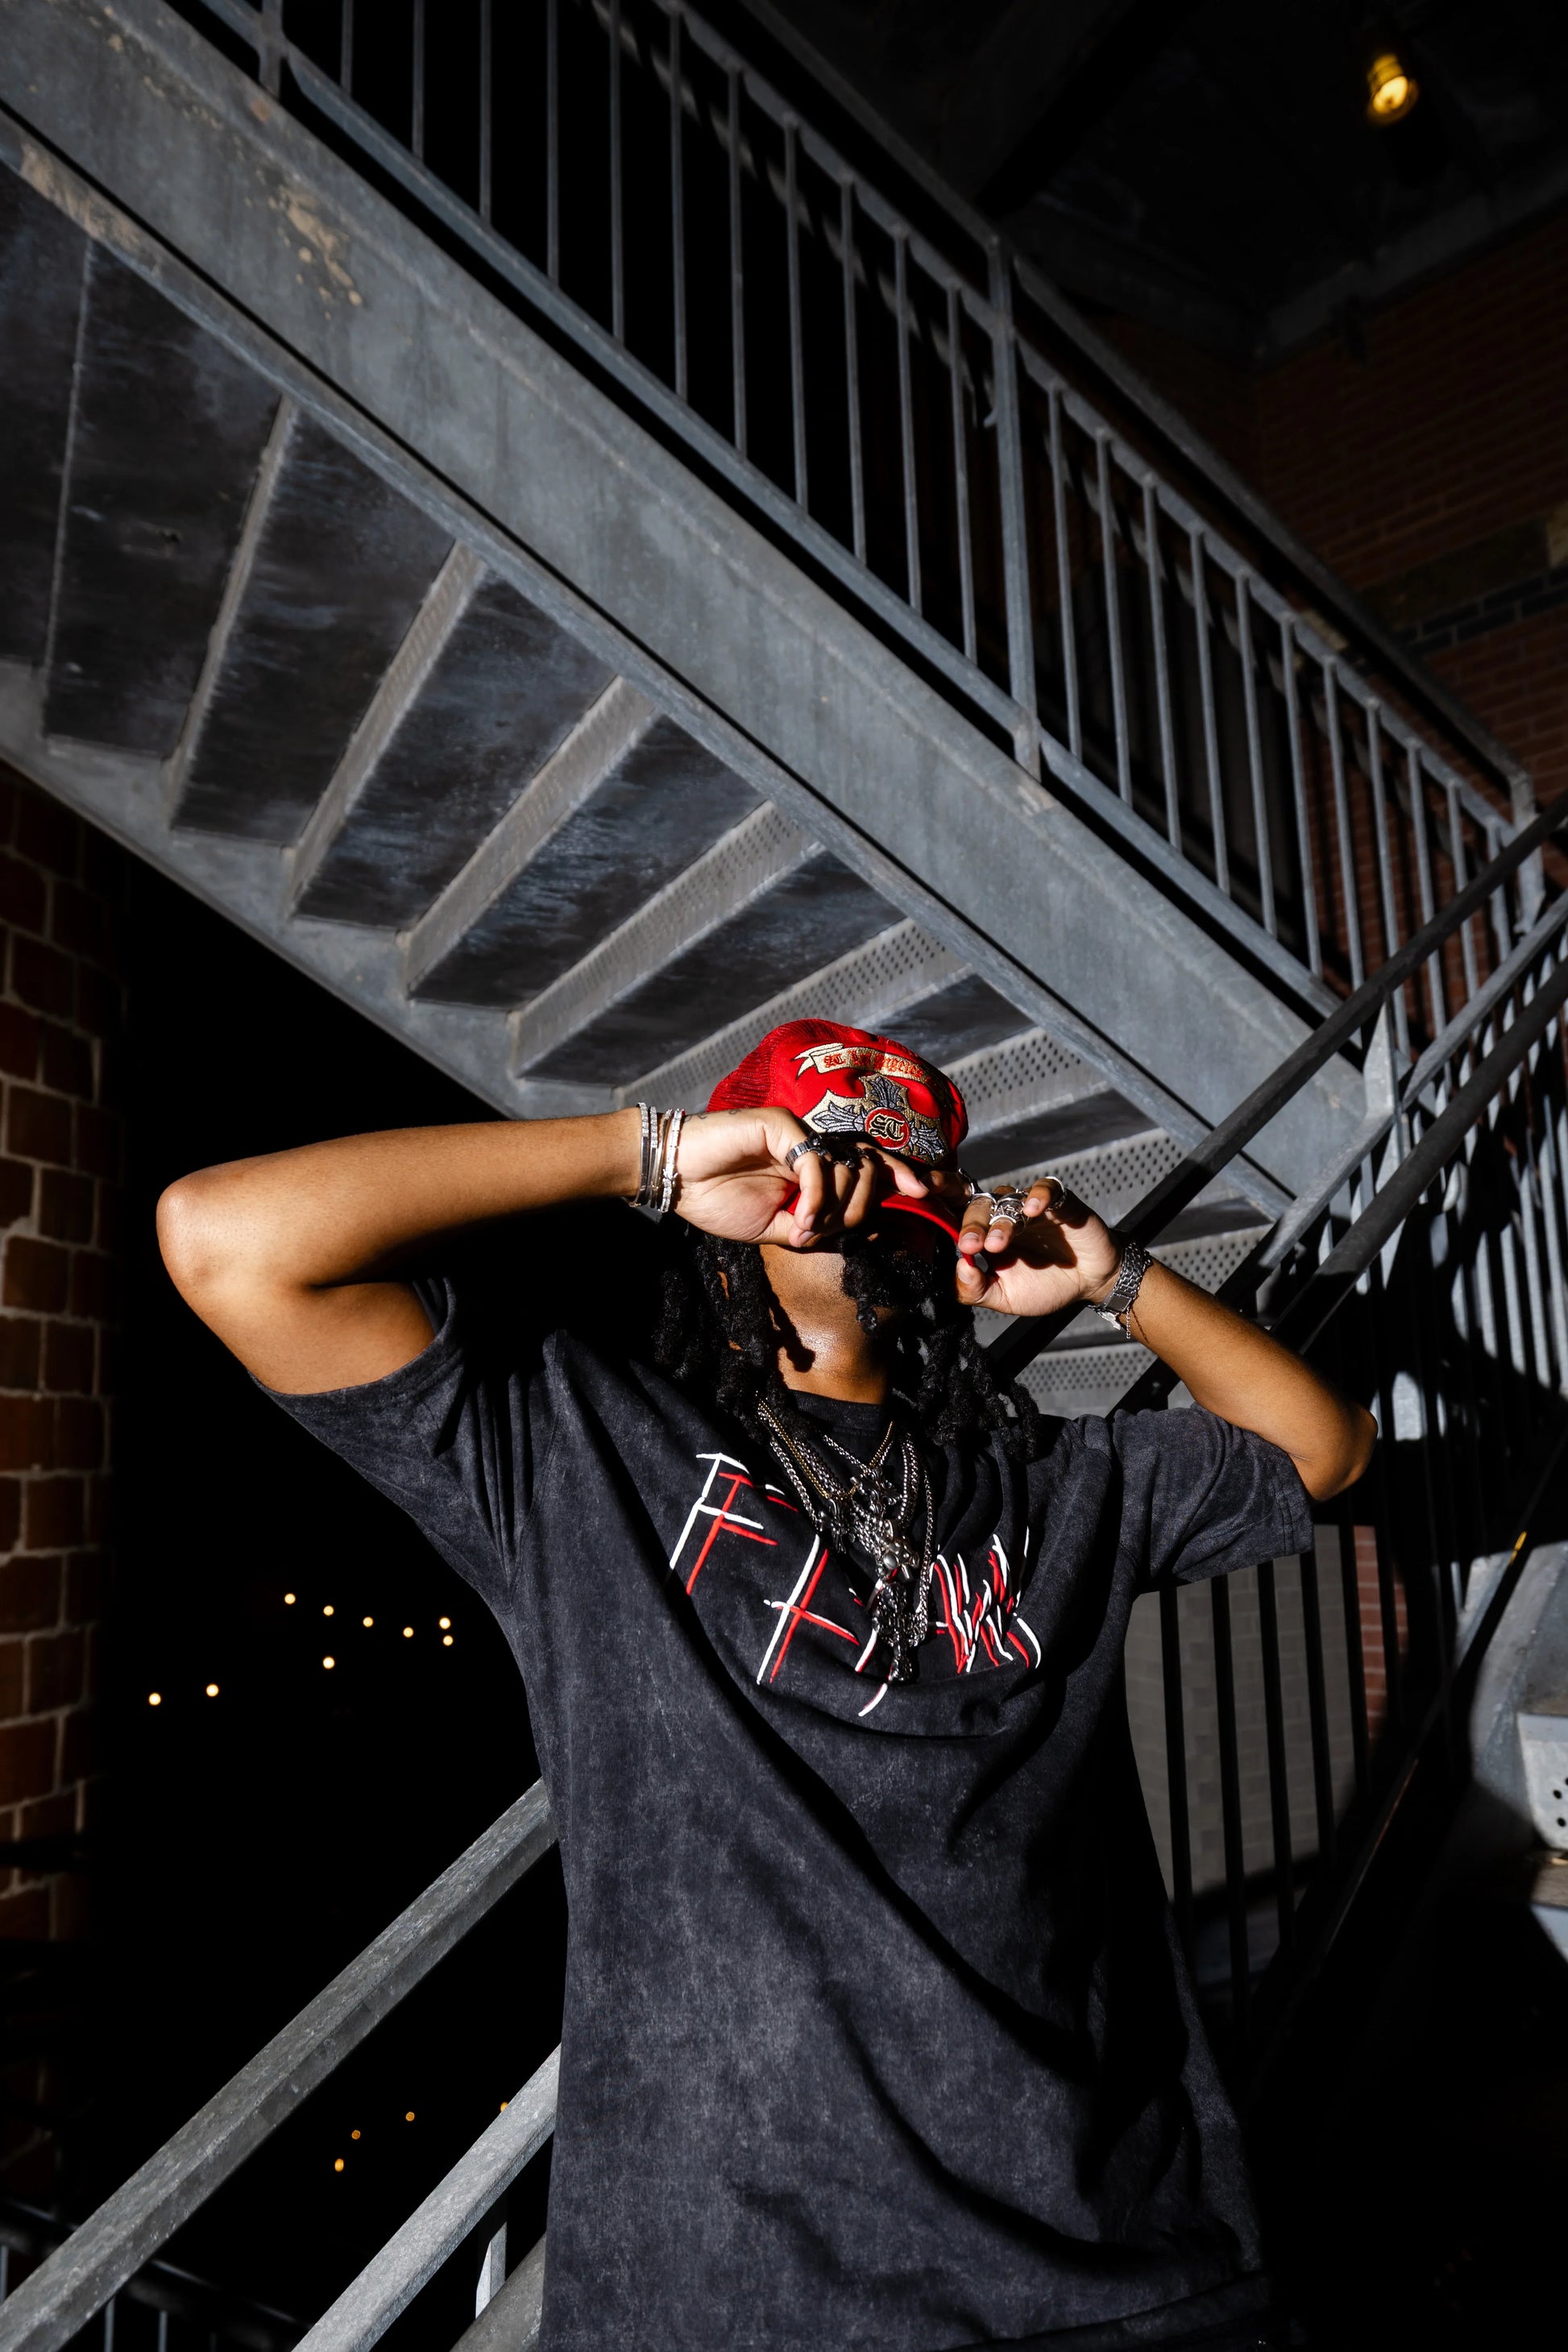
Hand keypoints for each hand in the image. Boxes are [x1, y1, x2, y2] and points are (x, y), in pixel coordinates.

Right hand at [671, 1109, 931, 1247]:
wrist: (673, 1177)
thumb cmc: (718, 1199)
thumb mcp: (776, 1227)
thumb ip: (814, 1227)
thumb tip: (852, 1233)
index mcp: (814, 1164)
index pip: (869, 1163)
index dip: (899, 1174)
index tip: (921, 1192)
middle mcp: (812, 1142)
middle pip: (868, 1167)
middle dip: (860, 1208)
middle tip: (828, 1232)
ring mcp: (798, 1131)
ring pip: (848, 1166)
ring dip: (835, 1208)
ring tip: (806, 1229)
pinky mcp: (779, 1124)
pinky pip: (817, 1162)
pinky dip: (816, 1196)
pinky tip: (801, 1218)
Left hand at [953, 1177, 1122, 1318]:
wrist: (1089, 1282)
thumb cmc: (1044, 1285)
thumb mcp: (1004, 1298)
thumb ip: (975, 1289)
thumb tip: (958, 1267)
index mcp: (984, 1232)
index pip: (954, 1207)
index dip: (936, 1194)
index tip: (919, 1191)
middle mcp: (1003, 1214)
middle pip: (977, 1203)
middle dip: (971, 1224)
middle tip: (971, 1245)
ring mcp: (1030, 1206)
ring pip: (1007, 1199)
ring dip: (1001, 1221)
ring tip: (999, 1243)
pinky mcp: (1059, 1202)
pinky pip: (1046, 1189)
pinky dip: (1037, 1197)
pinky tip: (1033, 1211)